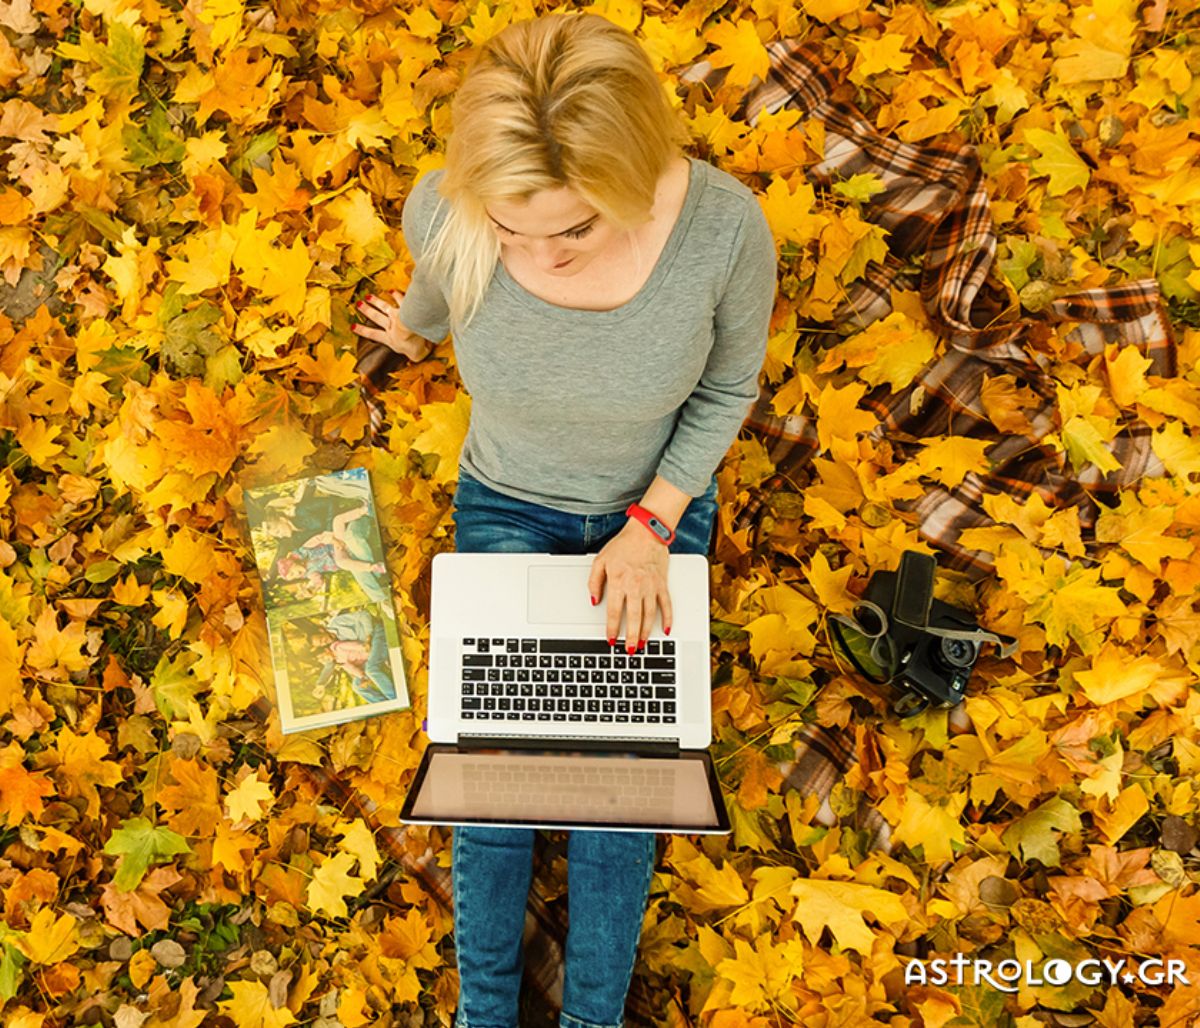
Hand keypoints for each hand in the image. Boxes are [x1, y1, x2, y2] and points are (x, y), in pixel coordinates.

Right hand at [352, 291, 431, 360]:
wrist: (417, 333)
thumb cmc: (417, 347)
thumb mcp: (416, 355)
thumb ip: (416, 354)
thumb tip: (419, 355)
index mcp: (391, 339)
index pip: (373, 335)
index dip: (362, 331)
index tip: (353, 326)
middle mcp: (391, 326)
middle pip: (377, 317)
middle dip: (367, 311)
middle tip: (358, 304)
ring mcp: (397, 315)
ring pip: (384, 307)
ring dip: (376, 301)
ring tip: (368, 297)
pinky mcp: (405, 308)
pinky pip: (400, 300)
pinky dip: (396, 295)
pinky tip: (391, 291)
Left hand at [587, 519, 672, 651]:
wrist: (646, 532)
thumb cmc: (623, 545)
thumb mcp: (600, 561)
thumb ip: (594, 582)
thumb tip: (594, 601)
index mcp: (619, 582)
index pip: (615, 612)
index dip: (612, 628)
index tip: (611, 639)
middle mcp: (636, 586)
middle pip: (634, 618)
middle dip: (632, 637)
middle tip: (631, 650)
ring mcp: (651, 586)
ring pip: (649, 615)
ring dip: (646, 632)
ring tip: (643, 643)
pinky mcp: (662, 584)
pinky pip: (666, 604)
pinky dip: (667, 618)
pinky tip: (666, 629)